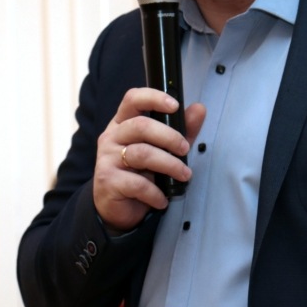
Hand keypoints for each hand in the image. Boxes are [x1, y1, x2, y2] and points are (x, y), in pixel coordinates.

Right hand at [93, 88, 205, 231]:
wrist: (116, 208)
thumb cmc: (139, 173)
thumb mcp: (164, 148)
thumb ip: (181, 129)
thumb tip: (199, 109)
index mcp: (123, 123)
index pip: (133, 99)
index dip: (154, 98)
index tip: (175, 105)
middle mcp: (112, 137)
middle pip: (140, 126)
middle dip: (169, 137)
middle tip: (185, 149)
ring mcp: (107, 158)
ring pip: (142, 154)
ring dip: (169, 165)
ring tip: (184, 175)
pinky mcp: (108, 181)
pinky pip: (137, 184)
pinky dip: (156, 193)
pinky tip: (162, 198)